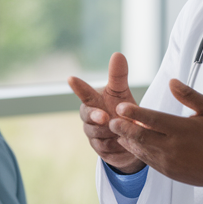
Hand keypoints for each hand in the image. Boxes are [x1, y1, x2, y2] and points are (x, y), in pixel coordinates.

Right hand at [69, 53, 144, 173]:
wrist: (131, 138)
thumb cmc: (122, 110)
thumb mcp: (122, 93)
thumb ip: (118, 76)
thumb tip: (118, 53)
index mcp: (93, 101)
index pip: (84, 93)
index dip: (78, 87)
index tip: (71, 78)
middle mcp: (89, 117)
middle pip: (87, 116)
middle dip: (95, 116)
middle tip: (104, 117)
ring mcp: (92, 134)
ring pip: (97, 133)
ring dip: (110, 132)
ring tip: (123, 130)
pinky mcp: (99, 149)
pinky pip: (105, 148)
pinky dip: (115, 145)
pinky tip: (123, 143)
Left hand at [109, 79, 202, 199]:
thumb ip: (189, 95)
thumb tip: (172, 82)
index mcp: (183, 130)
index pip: (152, 119)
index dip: (134, 113)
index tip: (120, 107)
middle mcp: (174, 148)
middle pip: (140, 136)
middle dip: (123, 128)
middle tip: (110, 120)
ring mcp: (171, 162)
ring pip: (141, 150)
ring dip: (128, 140)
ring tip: (117, 130)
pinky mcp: (170, 173)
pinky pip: (148, 161)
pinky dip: (138, 151)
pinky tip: (131, 142)